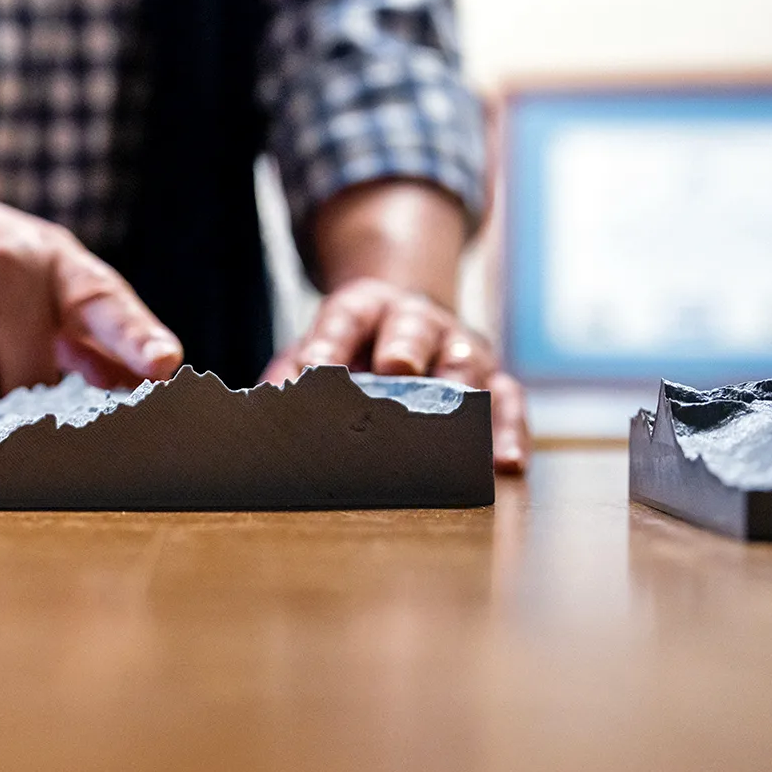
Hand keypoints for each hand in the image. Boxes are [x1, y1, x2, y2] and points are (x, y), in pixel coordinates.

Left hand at [265, 278, 528, 474]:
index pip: (343, 318)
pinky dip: (510, 430)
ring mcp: (460, 347)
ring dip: (462, 387)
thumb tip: (261, 417)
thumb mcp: (317, 353)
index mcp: (365, 308)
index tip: (314, 365)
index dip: (329, 340)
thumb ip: (289, 379)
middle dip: (403, 346)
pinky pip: (510, 400)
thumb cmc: (353, 352)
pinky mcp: (495, 379)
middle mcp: (417, 321)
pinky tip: (504, 463)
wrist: (405, 321)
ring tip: (459, 421)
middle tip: (396, 368)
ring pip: (466, 358)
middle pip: (412, 327)